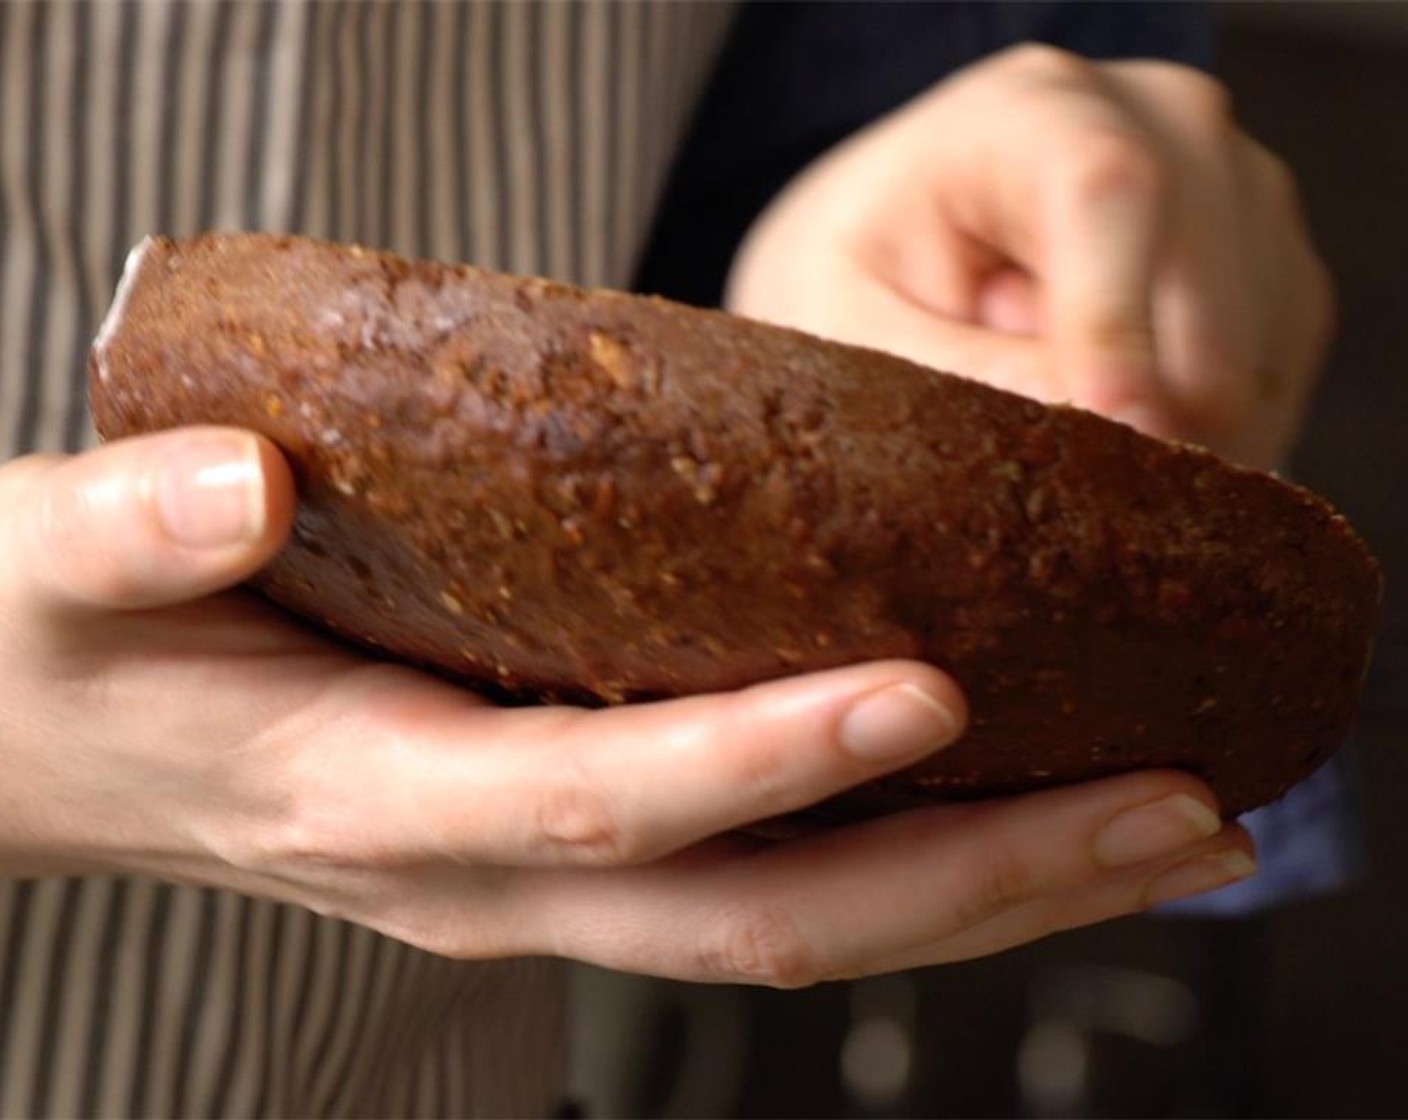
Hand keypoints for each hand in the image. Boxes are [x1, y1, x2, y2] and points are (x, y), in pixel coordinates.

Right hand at [0, 427, 1252, 984]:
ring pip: (800, 927)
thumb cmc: (65, 647)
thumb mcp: (56, 573)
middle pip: (762, 917)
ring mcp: (545, 886)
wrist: (58, 735)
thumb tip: (240, 486)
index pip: (595, 806)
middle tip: (1178, 812)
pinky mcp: (574, 852)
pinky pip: (774, 888)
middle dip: (972, 875)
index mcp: (374, 800)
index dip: (758, 767)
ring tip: (1175, 826)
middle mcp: (487, 879)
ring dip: (993, 891)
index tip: (926, 693)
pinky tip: (1033, 806)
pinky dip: (919, 861)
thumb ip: (132, 532)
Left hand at [726, 44, 1332, 468]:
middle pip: (1210, 286)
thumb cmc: (863, 283)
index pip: (1108, 189)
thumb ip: (949, 371)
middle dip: (1141, 410)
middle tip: (1050, 480)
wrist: (907, 262)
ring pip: (1251, 359)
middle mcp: (1161, 125)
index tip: (1107, 427)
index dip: (1113, 318)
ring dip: (1161, 439)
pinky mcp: (1270, 277)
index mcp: (1031, 111)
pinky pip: (1270, 396)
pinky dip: (1196, 448)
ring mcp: (1235, 196)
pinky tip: (1108, 431)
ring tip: (1052, 423)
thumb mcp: (852, 329)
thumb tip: (1082, 419)